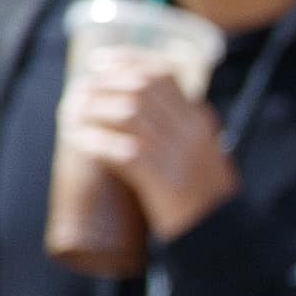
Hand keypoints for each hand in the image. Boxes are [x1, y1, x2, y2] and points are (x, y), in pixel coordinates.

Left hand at [70, 59, 237, 240]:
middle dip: (104, 83)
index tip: (101, 62)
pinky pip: (122, 151)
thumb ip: (177, 133)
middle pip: (142, 88)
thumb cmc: (205, 199)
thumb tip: (134, 113)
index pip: (164, 74)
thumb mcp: (200, 155)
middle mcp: (191, 132)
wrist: (223, 235)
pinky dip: (96, 142)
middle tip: (80, 90)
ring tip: (73, 114)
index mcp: (200, 121)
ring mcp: (178, 155)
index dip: (128, 61)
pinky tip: (79, 141)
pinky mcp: (163, 181)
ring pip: (129, 114)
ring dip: (94, 110)